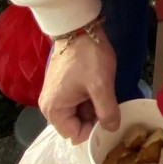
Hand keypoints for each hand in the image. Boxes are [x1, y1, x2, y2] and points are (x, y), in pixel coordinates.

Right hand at [38, 26, 120, 142]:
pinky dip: (90, 100)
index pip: (76, 135)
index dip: (94, 130)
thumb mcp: (101, 85)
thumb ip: (107, 111)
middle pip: (77, 125)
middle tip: (110, 103)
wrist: (79, 28)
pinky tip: (100, 89)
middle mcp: (50, 107)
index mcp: (54, 110)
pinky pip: (78, 103)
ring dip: (94, 108)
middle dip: (94, 119)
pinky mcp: (62, 88)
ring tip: (105, 93)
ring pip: (79, 114)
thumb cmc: (88, 57)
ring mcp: (55, 97)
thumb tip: (112, 129)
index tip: (109, 117)